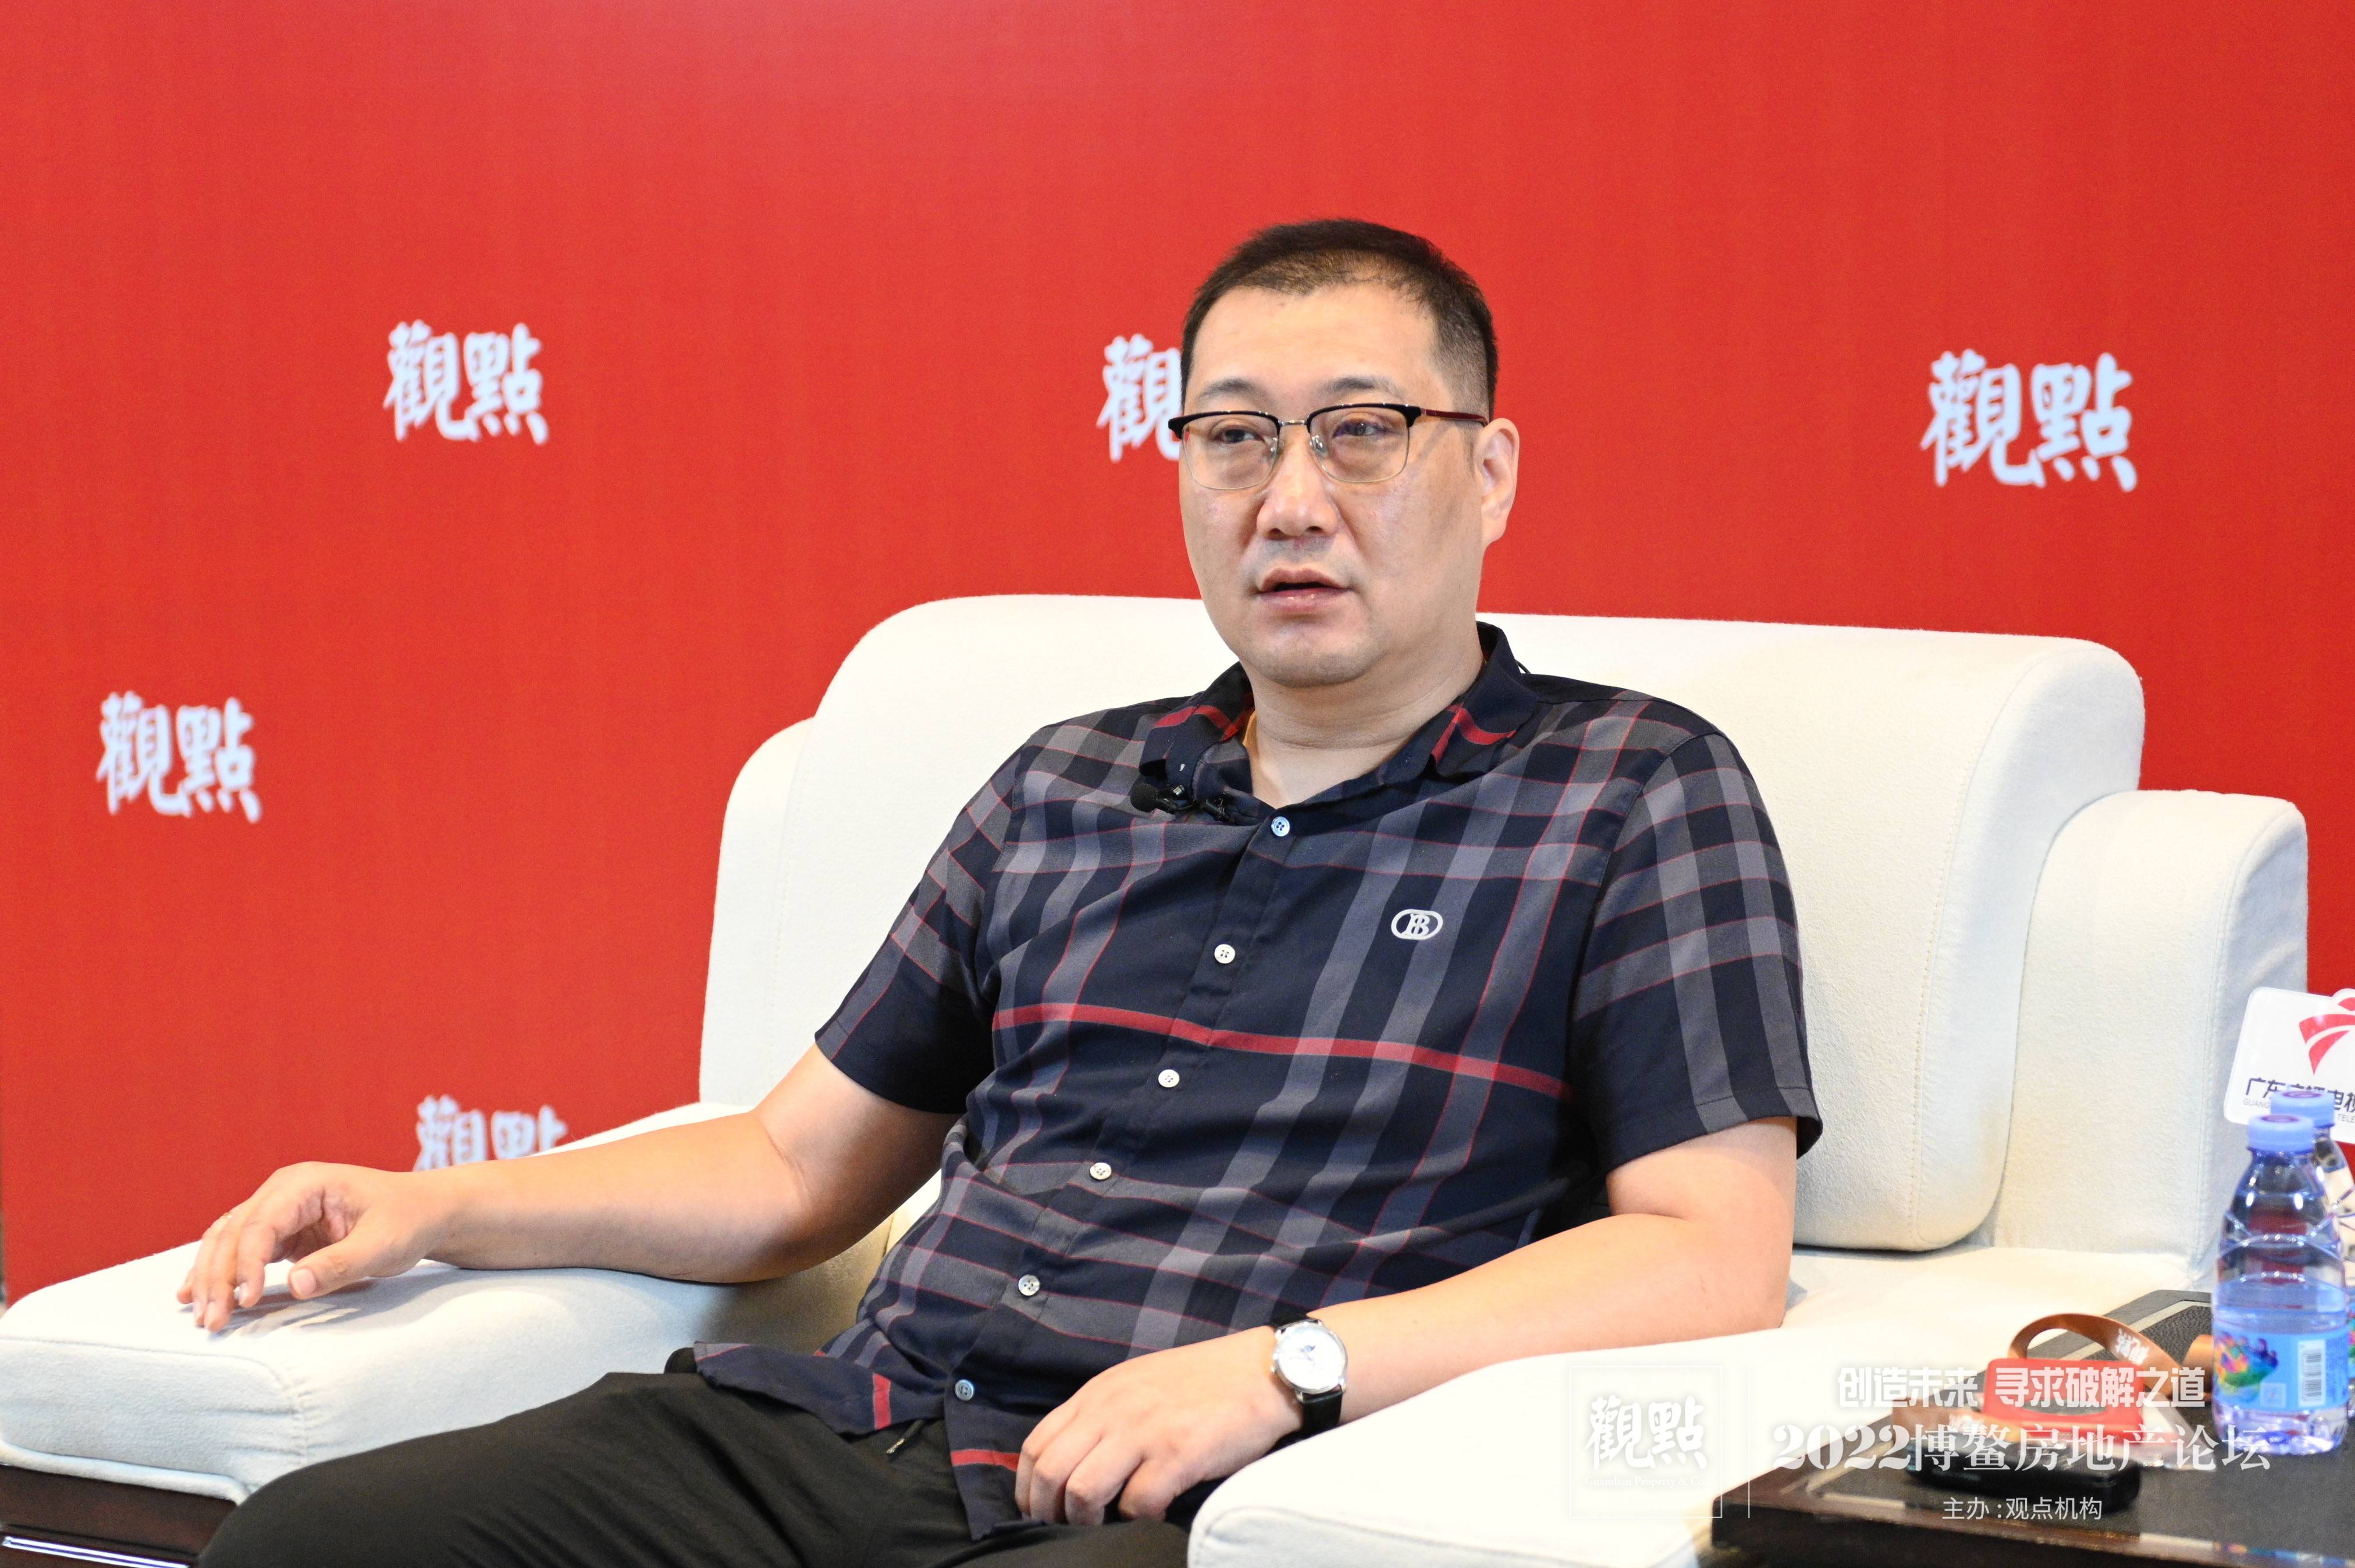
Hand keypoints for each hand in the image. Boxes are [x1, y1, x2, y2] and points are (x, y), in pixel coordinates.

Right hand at [175, 1164, 445, 1331]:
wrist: (423, 1211)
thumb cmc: (407, 1221)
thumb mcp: (383, 1245)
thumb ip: (340, 1264)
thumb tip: (295, 1285)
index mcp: (306, 1183)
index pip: (261, 1224)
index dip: (248, 1264)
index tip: (246, 1301)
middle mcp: (283, 1190)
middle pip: (234, 1232)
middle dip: (218, 1278)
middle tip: (210, 1322)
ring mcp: (278, 1208)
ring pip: (227, 1240)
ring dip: (211, 1278)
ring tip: (202, 1317)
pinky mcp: (280, 1229)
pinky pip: (240, 1249)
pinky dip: (220, 1273)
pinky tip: (196, 1296)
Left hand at [1014, 1326, 1301, 1525]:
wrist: (1263, 1371)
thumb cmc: (1203, 1382)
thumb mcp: (1138, 1383)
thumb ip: (1104, 1414)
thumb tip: (1077, 1461)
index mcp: (1098, 1393)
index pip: (1036, 1443)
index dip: (1027, 1486)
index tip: (1038, 1509)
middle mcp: (1112, 1409)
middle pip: (1050, 1472)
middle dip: (1048, 1512)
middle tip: (1065, 1528)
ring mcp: (1144, 1431)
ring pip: (1083, 1491)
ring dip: (1086, 1521)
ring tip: (1104, 1526)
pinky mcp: (1178, 1454)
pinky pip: (1137, 1504)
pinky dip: (1140, 1519)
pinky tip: (1155, 1512)